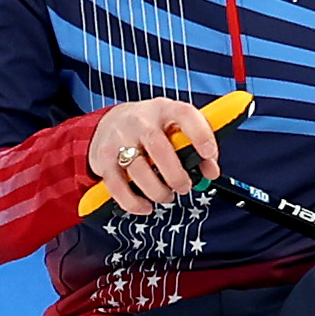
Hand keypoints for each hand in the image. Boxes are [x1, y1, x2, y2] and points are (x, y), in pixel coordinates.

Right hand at [88, 97, 221, 215]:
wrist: (109, 122)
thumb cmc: (150, 128)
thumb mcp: (173, 128)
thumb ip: (194, 147)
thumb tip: (211, 172)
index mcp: (164, 109)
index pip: (185, 114)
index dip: (200, 134)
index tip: (209, 155)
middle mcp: (140, 120)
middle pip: (158, 146)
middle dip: (175, 174)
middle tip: (184, 187)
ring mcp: (119, 138)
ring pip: (137, 169)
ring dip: (156, 190)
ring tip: (166, 196)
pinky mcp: (103, 158)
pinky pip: (117, 185)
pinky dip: (133, 202)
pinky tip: (145, 206)